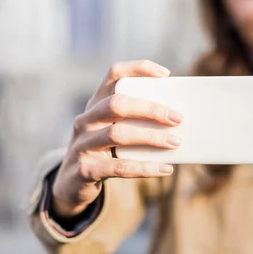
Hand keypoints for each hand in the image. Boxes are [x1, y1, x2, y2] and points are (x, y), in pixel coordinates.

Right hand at [52, 60, 182, 217]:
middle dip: (150, 109)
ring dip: (151, 137)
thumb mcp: (115, 130)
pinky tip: (166, 168)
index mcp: (97, 103)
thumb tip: (181, 121)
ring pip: (117, 134)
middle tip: (177, 117)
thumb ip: (139, 122)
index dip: (139, 69)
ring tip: (176, 142)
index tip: (165, 74)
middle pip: (117, 104)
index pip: (114, 74)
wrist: (71, 184)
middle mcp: (86, 119)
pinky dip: (145, 168)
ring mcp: (82, 144)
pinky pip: (119, 167)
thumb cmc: (105, 151)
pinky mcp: (85, 169)